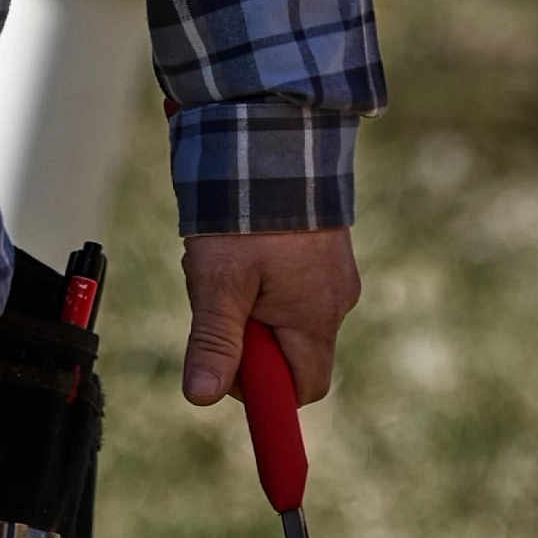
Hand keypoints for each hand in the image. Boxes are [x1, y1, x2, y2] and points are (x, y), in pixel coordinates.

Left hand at [180, 226, 360, 409]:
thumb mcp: (219, 283)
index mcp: (317, 318)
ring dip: (250, 305)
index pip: (304, 389)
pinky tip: (242, 247)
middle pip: (289, 352)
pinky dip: (260, 280)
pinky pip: (291, 286)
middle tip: (219, 301)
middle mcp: (336, 302)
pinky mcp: (325, 252)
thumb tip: (201, 397)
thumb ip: (214, 342)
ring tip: (228, 264)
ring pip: (285, 317)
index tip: (229, 363)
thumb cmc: (246, 213)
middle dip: (248, 339)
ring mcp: (333, 275)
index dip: (263, 390)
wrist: (274, 141)